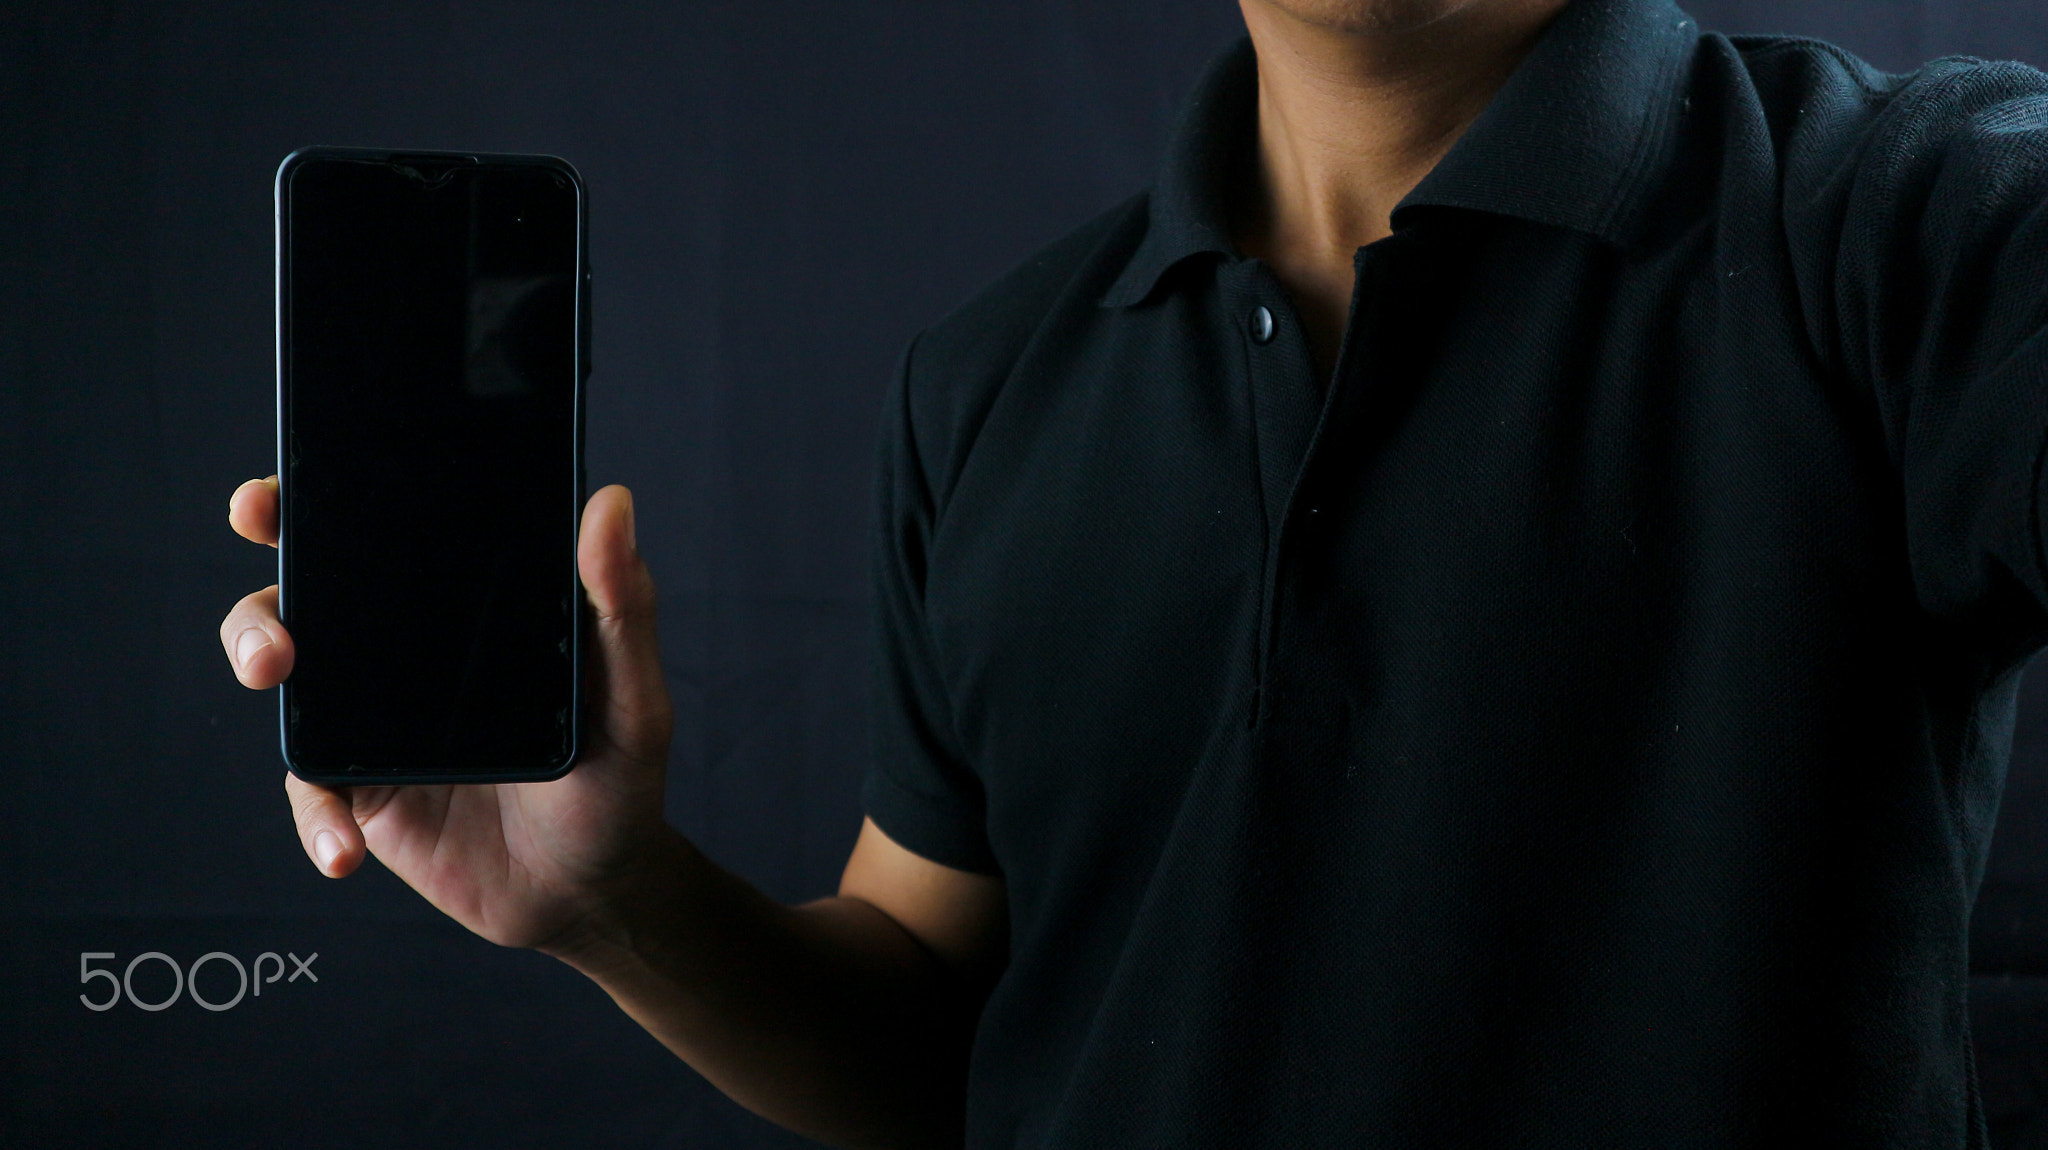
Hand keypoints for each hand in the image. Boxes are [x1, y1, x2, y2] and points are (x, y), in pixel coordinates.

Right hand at [219, 477, 676, 951]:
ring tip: (273, 668)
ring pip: (288, 672)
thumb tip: (612, 502)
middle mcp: (408, 654)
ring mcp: (374, 722)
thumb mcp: (631, 696)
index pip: (387, 536)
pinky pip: (312, 793)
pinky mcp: (361, 794)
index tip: (287, 487)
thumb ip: (622, 606)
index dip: (325, 498)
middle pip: (311, 591)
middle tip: (264, 553)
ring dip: (257, 649)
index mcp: (467, 611)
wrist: (594, 888)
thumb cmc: (618, 779)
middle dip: (270, 568)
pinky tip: (343, 848)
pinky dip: (316, 818)